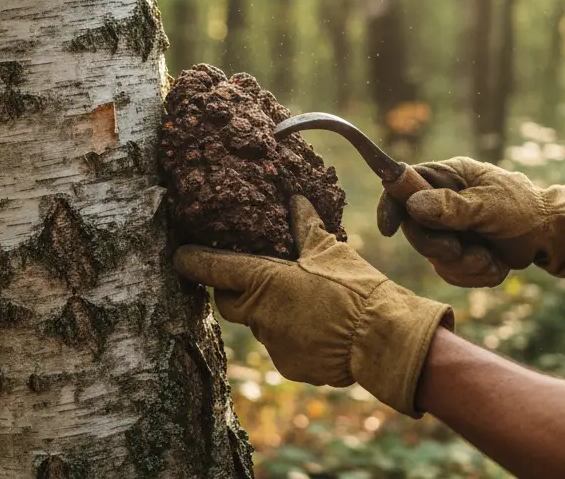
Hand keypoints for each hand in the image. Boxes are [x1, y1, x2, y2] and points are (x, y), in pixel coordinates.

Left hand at [174, 195, 453, 416]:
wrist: (383, 339)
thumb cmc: (355, 289)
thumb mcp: (330, 249)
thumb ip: (304, 225)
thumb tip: (295, 198)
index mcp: (262, 280)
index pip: (211, 268)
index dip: (192, 261)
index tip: (182, 256)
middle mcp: (259, 315)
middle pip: (228, 301)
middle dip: (236, 290)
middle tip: (256, 277)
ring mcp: (272, 345)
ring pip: (258, 324)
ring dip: (270, 313)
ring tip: (302, 303)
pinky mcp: (288, 366)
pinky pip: (280, 347)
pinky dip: (291, 337)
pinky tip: (317, 328)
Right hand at [377, 157, 564, 286]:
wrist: (554, 237)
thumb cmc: (527, 211)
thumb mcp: (491, 206)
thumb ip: (452, 206)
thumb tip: (414, 204)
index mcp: (449, 177)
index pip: (404, 185)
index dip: (391, 205)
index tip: (388, 229)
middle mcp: (444, 201)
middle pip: (414, 229)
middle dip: (438, 246)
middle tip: (459, 249)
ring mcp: (450, 228)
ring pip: (432, 256)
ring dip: (463, 265)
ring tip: (490, 259)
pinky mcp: (459, 252)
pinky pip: (449, 272)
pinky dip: (473, 275)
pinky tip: (494, 266)